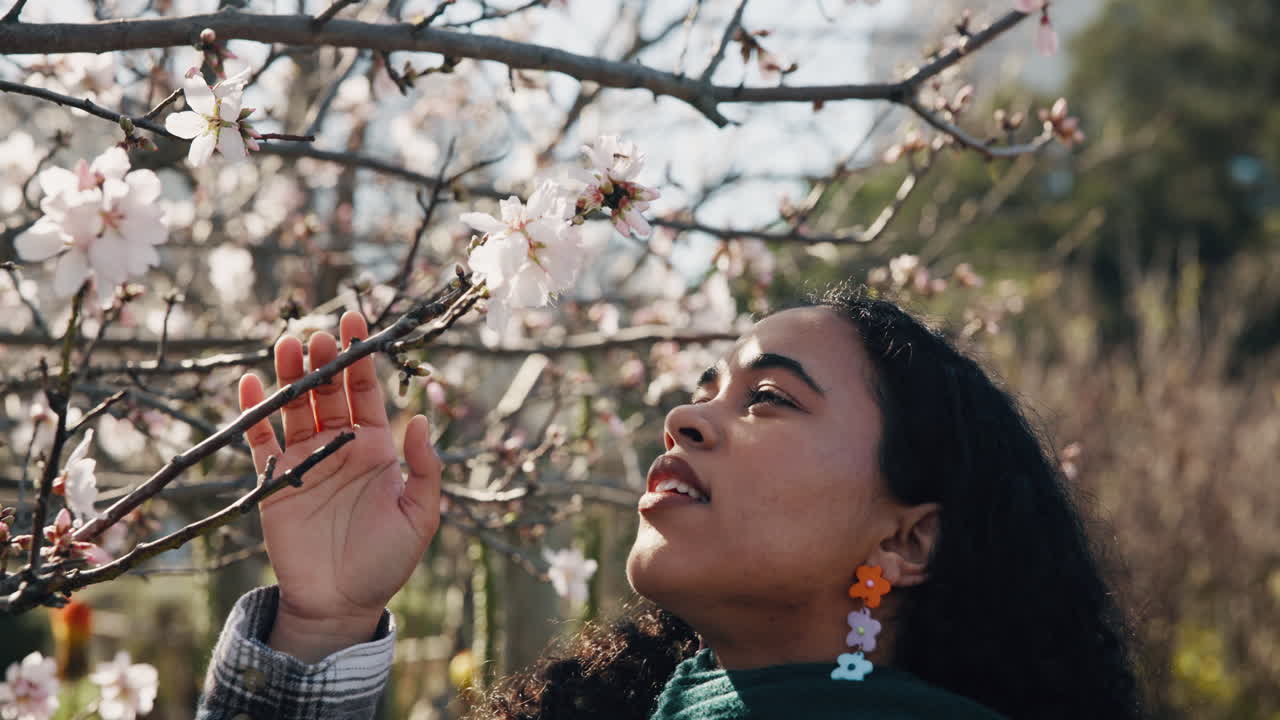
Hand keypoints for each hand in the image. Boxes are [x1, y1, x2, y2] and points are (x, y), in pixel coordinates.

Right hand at [238, 312, 440, 661]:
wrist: (343, 604)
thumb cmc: (388, 561)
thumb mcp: (421, 516)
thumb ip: (424, 469)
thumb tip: (421, 420)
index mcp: (377, 448)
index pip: (366, 391)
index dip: (360, 357)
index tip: (355, 320)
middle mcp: (339, 446)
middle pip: (328, 392)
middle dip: (323, 361)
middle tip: (317, 333)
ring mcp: (304, 460)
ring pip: (294, 408)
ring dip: (290, 377)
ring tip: (286, 344)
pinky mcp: (273, 482)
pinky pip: (259, 442)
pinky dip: (252, 413)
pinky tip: (248, 384)